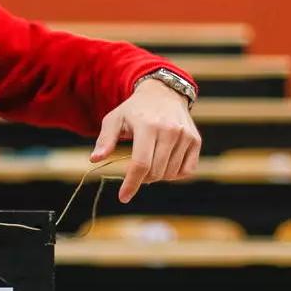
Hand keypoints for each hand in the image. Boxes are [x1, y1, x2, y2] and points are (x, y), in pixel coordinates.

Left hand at [91, 79, 201, 202]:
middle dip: (143, 179)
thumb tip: (95, 159)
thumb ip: (105, 140)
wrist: (163, 93)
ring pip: (171, 174)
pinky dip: (175, 174)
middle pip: (156, 172)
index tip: (123, 197)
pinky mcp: (195, 140)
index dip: (132, 183)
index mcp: (147, 126)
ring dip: (158, 176)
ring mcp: (185, 135)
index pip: (141, 164)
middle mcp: (169, 130)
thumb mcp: (114, 119)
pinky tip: (165, 164)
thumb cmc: (134, 110)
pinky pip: (187, 170)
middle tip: (137, 171)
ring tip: (151, 162)